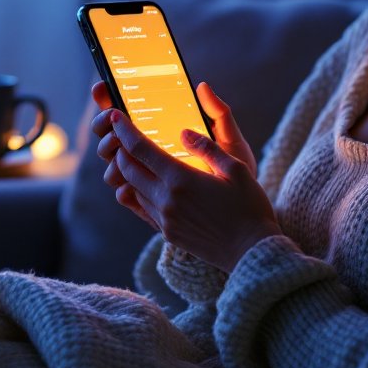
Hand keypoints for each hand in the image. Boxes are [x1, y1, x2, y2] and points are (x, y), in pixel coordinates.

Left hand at [91, 82, 280, 271]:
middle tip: (123, 135)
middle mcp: (166, 199)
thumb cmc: (249, 207)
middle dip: (120, 149)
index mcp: (181, 179)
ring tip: (137, 159)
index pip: (139, 148)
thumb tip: (184, 132)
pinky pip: (143, 208)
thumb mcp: (236, 168)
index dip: (124, 129)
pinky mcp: (167, 233)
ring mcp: (164, 219)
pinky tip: (149, 185)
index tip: (115, 115)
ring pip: (133, 189)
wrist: (252, 251)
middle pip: (128, 169)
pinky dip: (139, 192)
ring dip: (129, 172)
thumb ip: (207, 147)